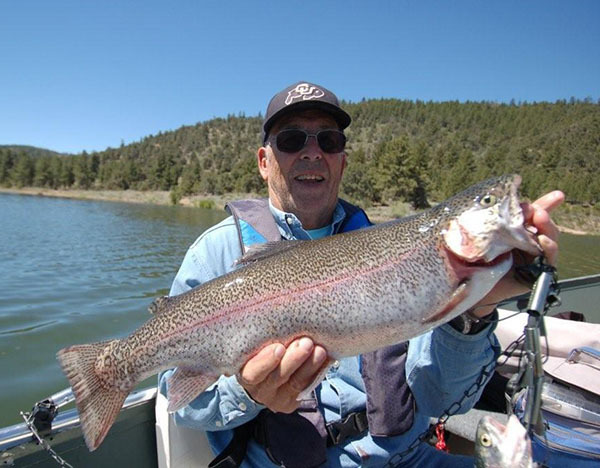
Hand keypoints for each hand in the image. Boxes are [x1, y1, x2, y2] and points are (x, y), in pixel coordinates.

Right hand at [237, 337, 327, 412]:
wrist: (264, 374)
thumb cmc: (259, 350)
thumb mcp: (255, 344)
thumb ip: (263, 334)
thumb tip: (272, 307)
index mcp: (245, 372)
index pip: (253, 372)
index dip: (265, 361)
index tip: (279, 347)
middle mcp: (260, 389)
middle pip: (278, 376)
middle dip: (294, 359)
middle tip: (306, 342)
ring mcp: (278, 398)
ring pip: (296, 383)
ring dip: (310, 365)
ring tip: (320, 350)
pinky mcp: (293, 401)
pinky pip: (308, 386)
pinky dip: (319, 371)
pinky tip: (328, 358)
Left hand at [471, 190, 564, 317]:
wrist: (470, 285)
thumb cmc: (473, 259)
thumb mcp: (482, 236)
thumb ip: (491, 222)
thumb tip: (496, 200)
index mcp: (515, 231)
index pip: (533, 215)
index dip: (547, 204)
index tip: (557, 196)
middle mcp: (527, 243)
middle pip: (543, 226)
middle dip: (542, 214)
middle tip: (536, 210)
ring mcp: (533, 257)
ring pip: (549, 239)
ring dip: (547, 228)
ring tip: (540, 219)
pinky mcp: (537, 272)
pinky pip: (548, 259)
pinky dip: (549, 248)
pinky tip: (543, 241)